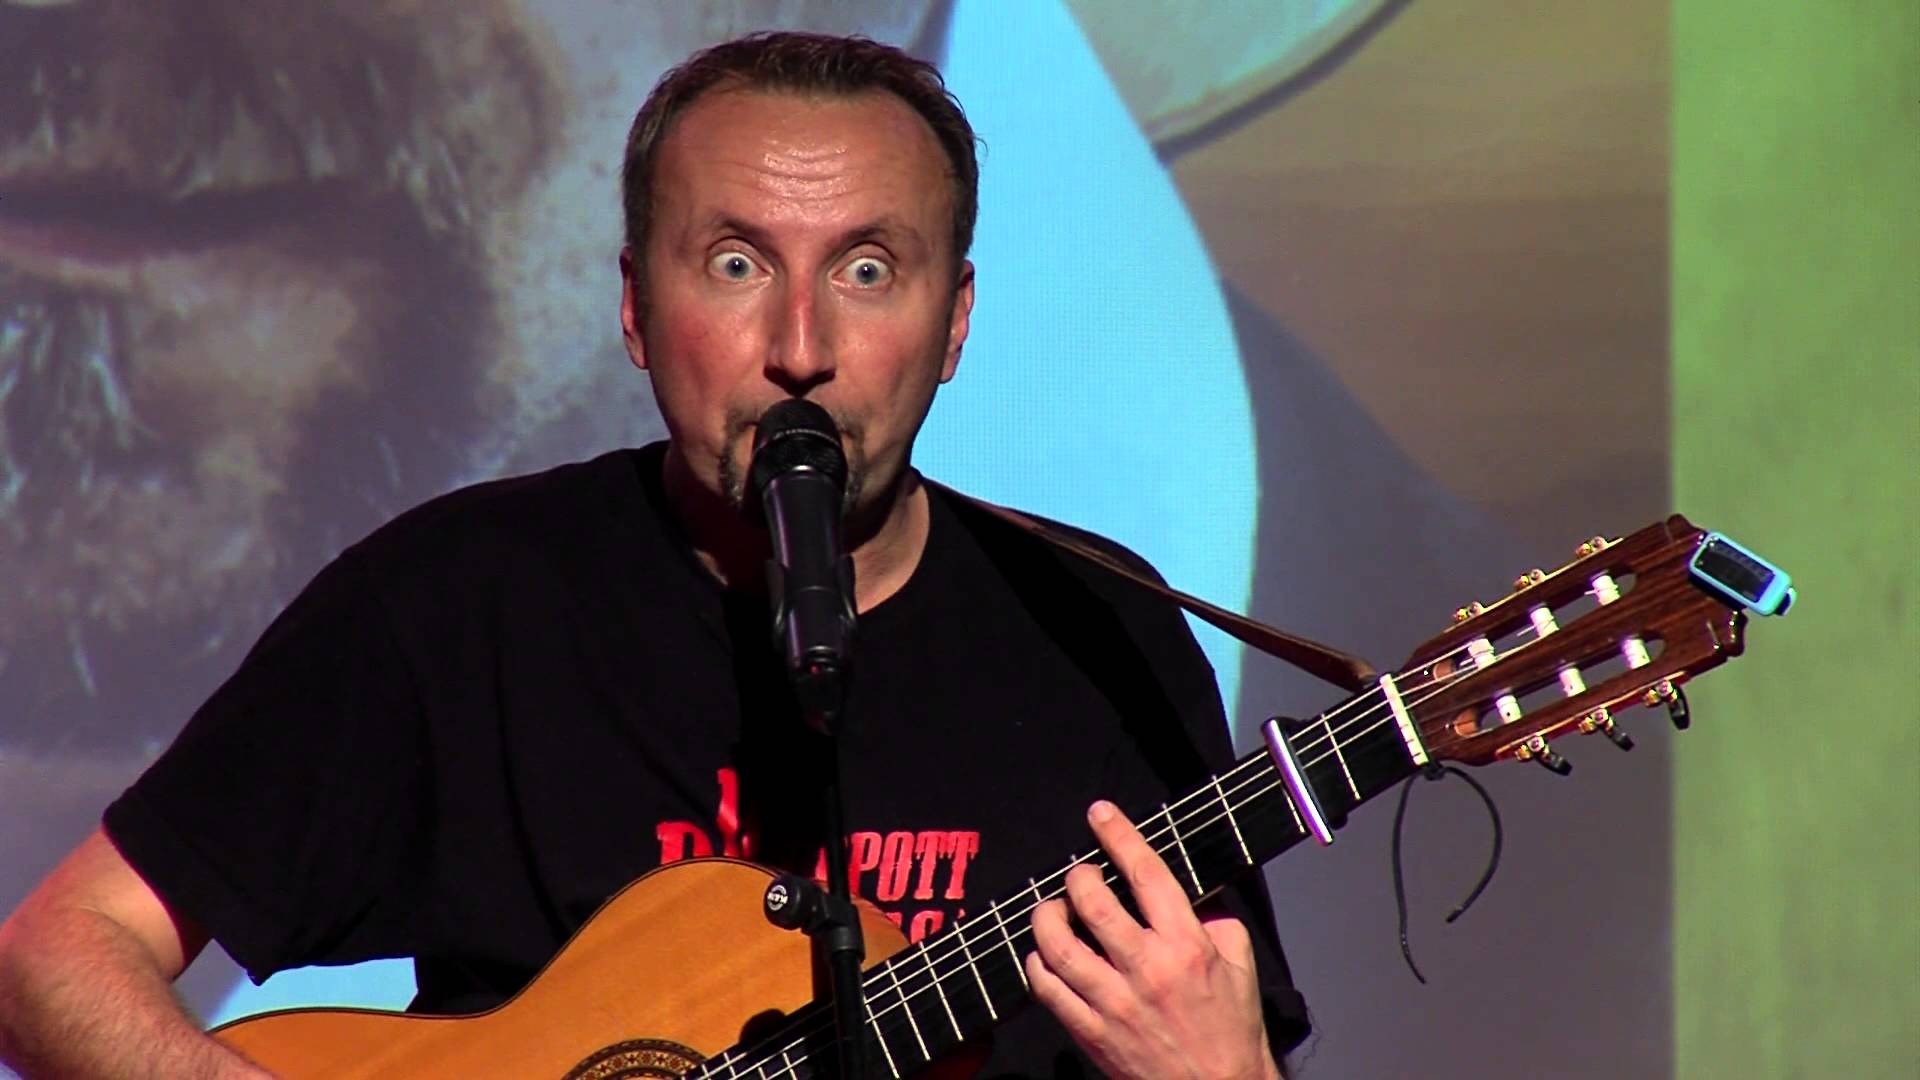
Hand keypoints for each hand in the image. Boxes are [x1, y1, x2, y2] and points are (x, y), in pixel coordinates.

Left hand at [1026, 800, 1279, 1079]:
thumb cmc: (1231, 1030)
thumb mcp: (1239, 962)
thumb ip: (1211, 917)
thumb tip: (1179, 889)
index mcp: (1187, 946)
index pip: (1147, 874)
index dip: (1119, 835)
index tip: (1101, 814)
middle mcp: (1147, 970)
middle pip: (1093, 903)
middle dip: (1078, 876)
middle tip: (1079, 874)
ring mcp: (1114, 1004)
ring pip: (1059, 945)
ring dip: (1047, 916)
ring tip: (1052, 909)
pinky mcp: (1091, 1033)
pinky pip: (1048, 989)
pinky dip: (1037, 964)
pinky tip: (1044, 955)